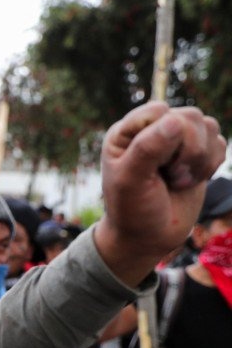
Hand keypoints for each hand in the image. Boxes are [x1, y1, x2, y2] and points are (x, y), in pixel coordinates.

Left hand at [94, 103, 225, 285]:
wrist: (148, 236)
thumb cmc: (132, 210)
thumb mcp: (131, 181)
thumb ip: (148, 149)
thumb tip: (175, 120)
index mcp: (127, 132)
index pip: (159, 111)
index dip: (166, 136)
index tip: (155, 165)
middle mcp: (152, 130)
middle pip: (189, 116)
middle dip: (187, 151)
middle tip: (170, 177)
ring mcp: (177, 141)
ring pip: (208, 126)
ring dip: (199, 160)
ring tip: (177, 180)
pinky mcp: (197, 153)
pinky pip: (220, 142)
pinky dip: (210, 165)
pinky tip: (190, 181)